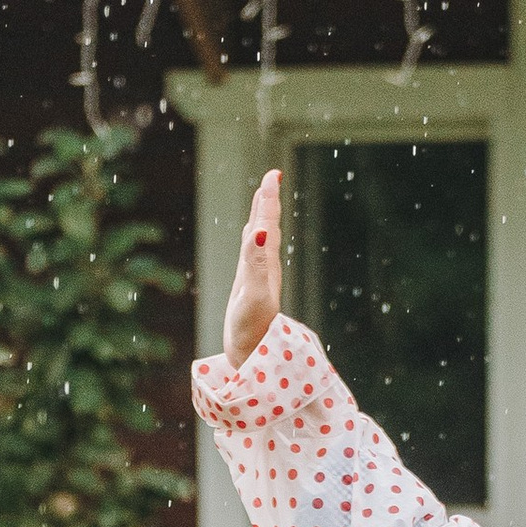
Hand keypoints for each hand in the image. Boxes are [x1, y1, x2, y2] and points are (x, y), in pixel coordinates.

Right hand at [223, 167, 283, 366]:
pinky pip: (252, 253)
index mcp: (266, 262)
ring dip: (262, 214)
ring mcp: (258, 274)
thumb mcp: (253, 293)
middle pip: (267, 224)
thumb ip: (256, 262)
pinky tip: (253, 235)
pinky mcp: (250, 284)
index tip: (274, 173)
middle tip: (272, 175)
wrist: (253, 353)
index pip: (268, 222)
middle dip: (267, 200)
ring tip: (264, 197)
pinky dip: (253, 236)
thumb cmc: (252, 328)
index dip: (269, 198)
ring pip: (261, 236)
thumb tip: (262, 232)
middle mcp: (265, 265)